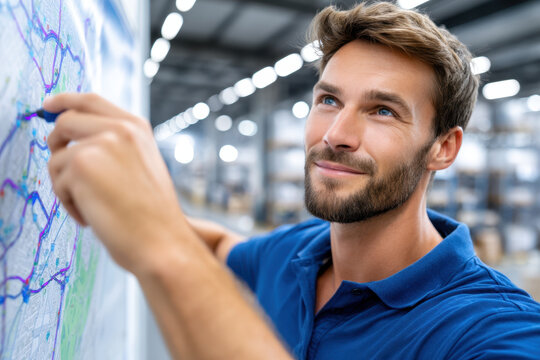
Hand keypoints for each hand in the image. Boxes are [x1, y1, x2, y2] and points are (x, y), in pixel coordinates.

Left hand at [45, 93, 187, 272]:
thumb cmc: (152, 214)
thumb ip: (114, 146)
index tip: (49, 106)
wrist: (161, 240)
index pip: (91, 101)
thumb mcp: (141, 166)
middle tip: (63, 170)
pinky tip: (92, 216)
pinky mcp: (80, 165)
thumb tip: (72, 141)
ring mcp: (99, 144)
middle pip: (65, 121)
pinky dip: (69, 203)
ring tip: (92, 207)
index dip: (65, 100)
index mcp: (136, 127)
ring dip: (67, 185)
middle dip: (55, 144)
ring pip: (58, 157)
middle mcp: (119, 129)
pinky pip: (57, 182)